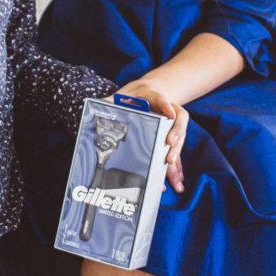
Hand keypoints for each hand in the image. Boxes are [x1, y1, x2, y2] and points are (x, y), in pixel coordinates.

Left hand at [116, 78, 187, 192]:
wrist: (147, 94)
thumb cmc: (134, 96)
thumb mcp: (122, 95)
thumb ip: (110, 101)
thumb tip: (97, 108)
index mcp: (155, 97)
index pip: (162, 99)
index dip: (166, 106)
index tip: (169, 114)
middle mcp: (167, 110)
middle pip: (176, 122)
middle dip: (175, 135)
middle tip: (169, 147)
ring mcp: (171, 124)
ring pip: (179, 137)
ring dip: (176, 152)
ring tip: (172, 166)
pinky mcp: (171, 137)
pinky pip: (176, 151)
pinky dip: (176, 167)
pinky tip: (177, 181)